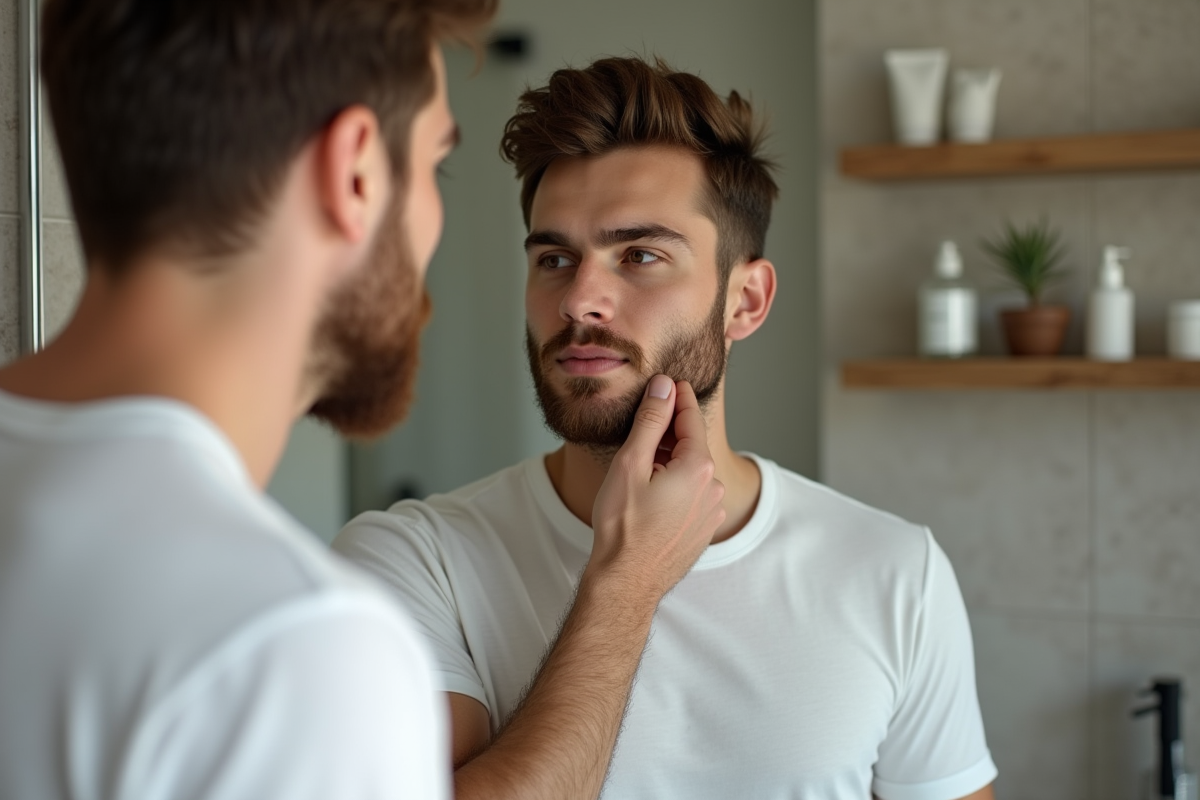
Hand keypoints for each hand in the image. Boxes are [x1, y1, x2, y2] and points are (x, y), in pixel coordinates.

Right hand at [588, 375, 725, 600]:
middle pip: (692, 445)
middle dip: (670, 433)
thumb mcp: (631, 464)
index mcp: (698, 468)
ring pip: (692, 473)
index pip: (691, 418)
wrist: (626, 581)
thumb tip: (664, 387)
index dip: (678, 397)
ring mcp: (711, 513)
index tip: (670, 383)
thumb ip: (651, 421)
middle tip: (642, 428)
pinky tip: (650, 495)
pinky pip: (692, 496)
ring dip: (671, 462)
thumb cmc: (623, 526)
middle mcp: (713, 489)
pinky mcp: (703, 531)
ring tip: (639, 469)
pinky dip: (675, 486)